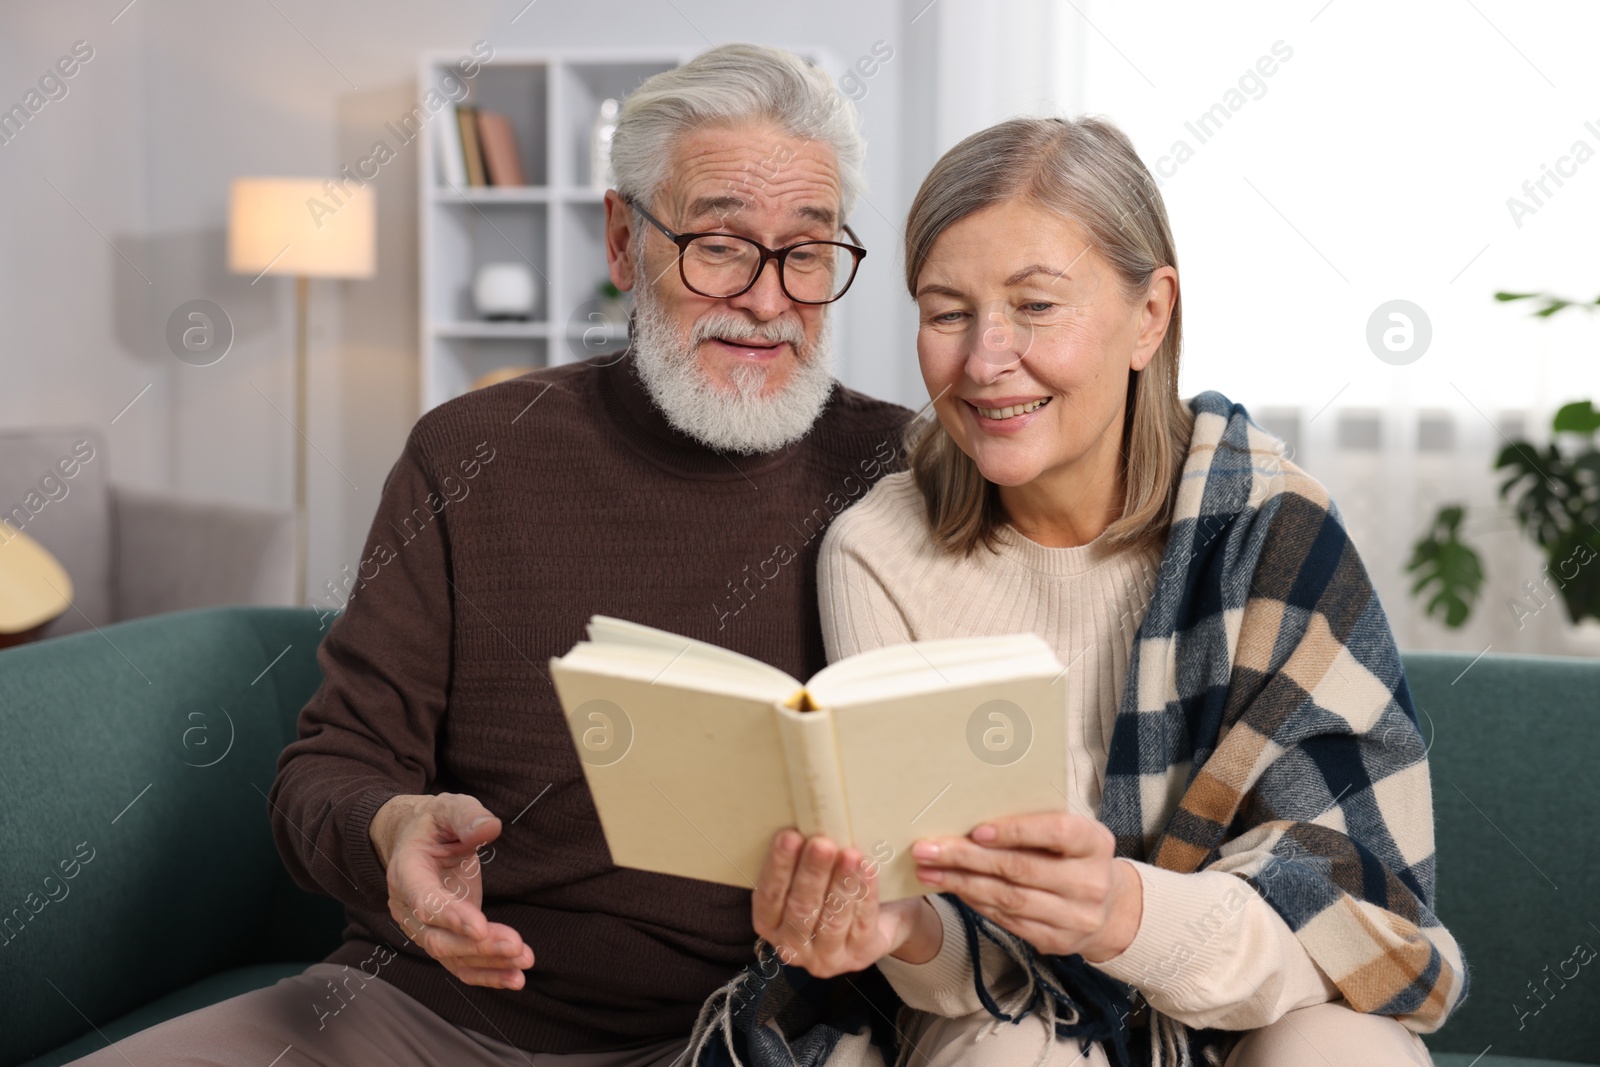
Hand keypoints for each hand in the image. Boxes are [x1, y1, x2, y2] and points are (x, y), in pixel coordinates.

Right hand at [370, 792, 533, 988]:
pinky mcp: (442, 937)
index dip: (451, 916)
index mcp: (406, 872)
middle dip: (478, 946)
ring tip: (523, 963)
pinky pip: (459, 964)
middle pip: (437, 938)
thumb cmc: (436, 823)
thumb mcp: (449, 807)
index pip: (425, 900)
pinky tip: (514, 978)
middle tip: (517, 946)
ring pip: (450, 957)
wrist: (415, 841)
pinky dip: (486, 974)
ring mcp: (422, 928)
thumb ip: (467, 816)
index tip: (481, 928)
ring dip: (488, 963)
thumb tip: (490, 827)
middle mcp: (408, 907)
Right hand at [752, 829, 939, 977]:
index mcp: (770, 924)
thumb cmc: (832, 888)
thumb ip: (799, 860)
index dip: (779, 866)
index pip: (769, 896)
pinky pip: (862, 923)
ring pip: (832, 918)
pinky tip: (867, 870)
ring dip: (840, 883)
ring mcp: (826, 958)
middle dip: (812, 873)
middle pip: (801, 908)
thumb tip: (800, 819)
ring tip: (849, 854)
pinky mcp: (859, 956)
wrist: (881, 918)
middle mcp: (792, 947)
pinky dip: (864, 894)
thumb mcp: (809, 877)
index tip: (789, 836)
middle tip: (821, 843)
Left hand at [911, 812, 1141, 961]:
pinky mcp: (1056, 941)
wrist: (1108, 908)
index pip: (1056, 832)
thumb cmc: (1075, 856)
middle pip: (1021, 869)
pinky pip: (1007, 920)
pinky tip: (952, 888)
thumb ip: (1036, 821)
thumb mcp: (1071, 831)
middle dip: (967, 857)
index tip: (976, 829)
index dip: (1016, 830)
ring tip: (928, 870)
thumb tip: (974, 807)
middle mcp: (1090, 883)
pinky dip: (975, 902)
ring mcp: (1075, 917)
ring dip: (961, 883)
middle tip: (928, 848)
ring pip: (1008, 899)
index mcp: (1095, 843)